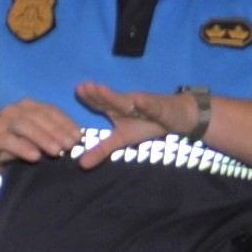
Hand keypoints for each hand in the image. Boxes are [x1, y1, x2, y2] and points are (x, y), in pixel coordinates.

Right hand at [0, 97, 85, 167]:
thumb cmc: (8, 142)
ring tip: (57, 151)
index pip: (51, 111)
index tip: (79, 137)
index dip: (66, 123)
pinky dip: (23, 148)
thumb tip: (71, 144)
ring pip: (26, 126)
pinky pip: (10, 140)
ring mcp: (3, 120)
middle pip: (41, 117)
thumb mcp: (29, 137)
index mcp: (28, 106)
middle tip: (71, 146)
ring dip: (43, 138)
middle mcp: (16, 109)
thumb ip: (46, 137)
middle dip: (58, 132)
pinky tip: (35, 157)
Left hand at [72, 83, 192, 166]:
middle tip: (83, 87)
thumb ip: (102, 150)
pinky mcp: (158, 107)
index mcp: (115, 110)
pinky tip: (139, 100)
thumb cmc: (146, 125)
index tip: (76, 91)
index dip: (87, 98)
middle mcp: (126, 104)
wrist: (176, 118)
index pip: (99, 104)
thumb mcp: (121, 140)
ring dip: (114, 96)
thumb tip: (81, 164)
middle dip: (96, 94)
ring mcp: (142, 104)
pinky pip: (151, 106)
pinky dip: (145, 104)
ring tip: (101, 88)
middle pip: (109, 99)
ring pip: (127, 101)